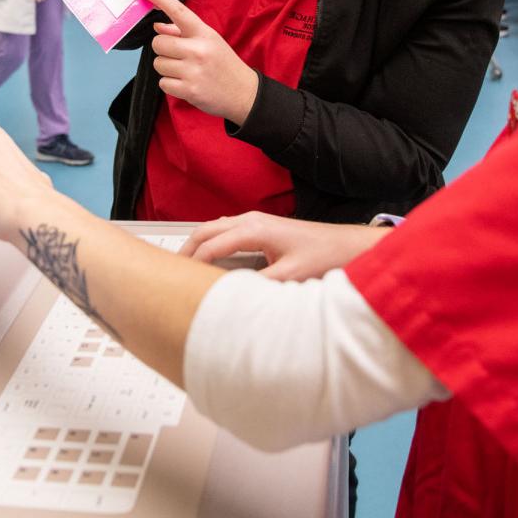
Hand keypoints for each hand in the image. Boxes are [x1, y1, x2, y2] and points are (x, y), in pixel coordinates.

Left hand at [140, 0, 257, 123]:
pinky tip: (185, 83)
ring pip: (158, 64)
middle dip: (162, 49)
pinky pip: (163, 83)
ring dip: (166, 68)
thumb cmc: (223, 64)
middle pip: (158, 43)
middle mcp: (198, 50)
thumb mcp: (210, 41)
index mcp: (204, 34)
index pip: (179, 12)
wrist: (243, 93)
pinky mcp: (189, 90)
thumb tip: (157, 26)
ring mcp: (193, 71)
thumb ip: (183, 33)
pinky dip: (170, 84)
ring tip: (184, 71)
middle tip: (176, 55)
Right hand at [179, 212, 385, 280]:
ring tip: (184, 267)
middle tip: (170, 271)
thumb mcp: (290, 277)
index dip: (191, 263)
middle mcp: (251, 219)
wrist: (347, 245)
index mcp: (254, 228)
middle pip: (205, 230)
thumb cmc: (325, 254)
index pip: (210, 245)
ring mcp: (256, 220)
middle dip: (185, 249)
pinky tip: (210, 259)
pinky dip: (211, 243)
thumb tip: (232, 297)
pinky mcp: (261, 227)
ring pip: (214, 229)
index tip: (177, 280)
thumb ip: (259, 286)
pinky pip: (226, 231)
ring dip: (198, 245)